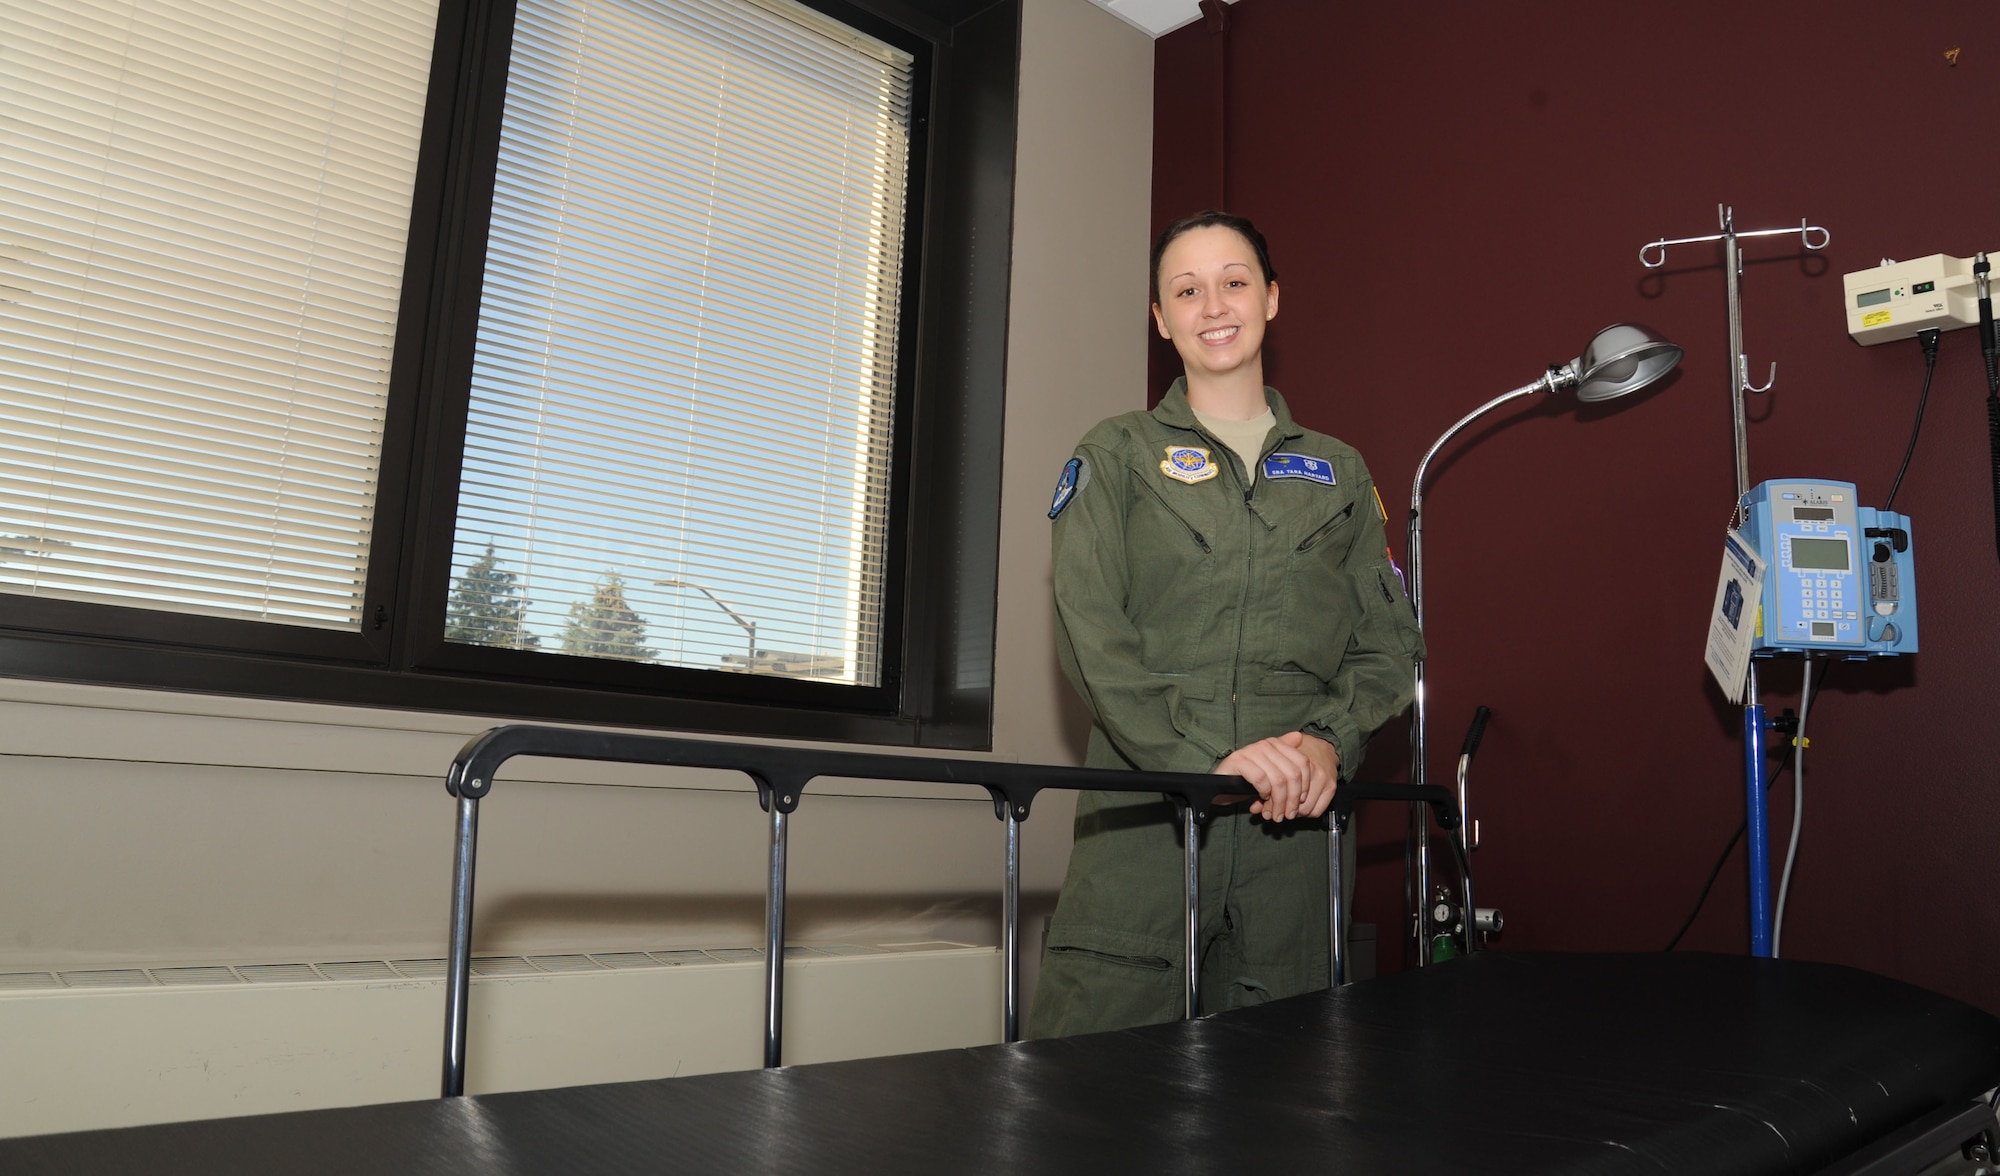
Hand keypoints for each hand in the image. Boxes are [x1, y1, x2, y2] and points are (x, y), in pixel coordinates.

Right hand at [1213, 731, 1339, 821]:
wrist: (1220, 785)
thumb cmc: (1247, 780)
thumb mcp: (1271, 772)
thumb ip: (1286, 758)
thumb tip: (1299, 737)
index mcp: (1276, 744)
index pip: (1302, 762)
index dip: (1305, 785)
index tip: (1300, 801)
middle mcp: (1265, 745)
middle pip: (1292, 774)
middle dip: (1292, 799)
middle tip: (1289, 814)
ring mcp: (1251, 752)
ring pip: (1278, 780)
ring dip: (1279, 803)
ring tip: (1276, 814)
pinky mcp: (1238, 761)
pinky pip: (1260, 780)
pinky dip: (1264, 794)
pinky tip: (1261, 799)